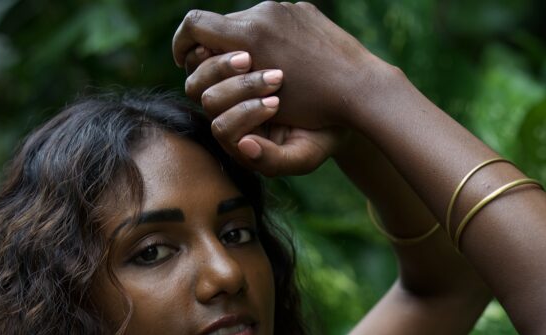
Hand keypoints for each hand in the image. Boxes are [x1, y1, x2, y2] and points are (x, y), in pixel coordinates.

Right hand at [173, 2, 373, 131]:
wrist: (363, 89)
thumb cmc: (316, 111)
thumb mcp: (265, 111)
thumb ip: (226, 95)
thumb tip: (194, 78)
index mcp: (249, 37)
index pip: (195, 25)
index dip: (182, 43)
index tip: (182, 60)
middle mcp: (263, 13)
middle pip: (220, 24)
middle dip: (214, 50)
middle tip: (218, 72)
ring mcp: (284, 7)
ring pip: (247, 23)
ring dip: (243, 47)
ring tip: (255, 73)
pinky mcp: (302, 10)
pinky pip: (273, 22)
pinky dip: (267, 42)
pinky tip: (282, 66)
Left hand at [184, 45, 349, 175]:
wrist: (335, 108)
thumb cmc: (320, 137)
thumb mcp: (304, 156)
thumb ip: (273, 160)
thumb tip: (243, 144)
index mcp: (240, 143)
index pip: (223, 129)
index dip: (244, 114)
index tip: (276, 103)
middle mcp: (227, 118)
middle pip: (209, 100)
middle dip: (239, 88)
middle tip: (273, 76)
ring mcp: (225, 93)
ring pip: (203, 77)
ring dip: (228, 65)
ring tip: (256, 57)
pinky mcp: (230, 67)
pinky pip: (209, 54)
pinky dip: (223, 47)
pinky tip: (249, 44)